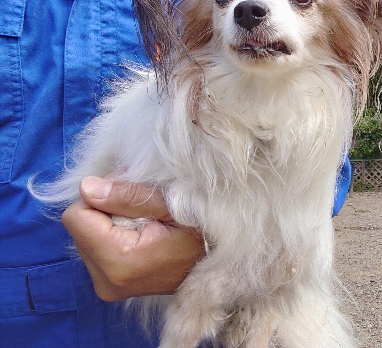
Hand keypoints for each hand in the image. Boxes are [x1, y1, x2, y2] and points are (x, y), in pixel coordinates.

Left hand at [61, 176, 204, 301]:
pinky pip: (93, 249)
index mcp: (118, 260)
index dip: (100, 197)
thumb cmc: (199, 233)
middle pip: (78, 226)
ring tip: (141, 224)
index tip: (130, 196)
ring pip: (84, 236)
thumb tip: (86, 187)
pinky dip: (110, 237)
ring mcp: (105, 287)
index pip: (76, 216)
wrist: (212, 267)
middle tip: (140, 211)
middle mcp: (105, 280)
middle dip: (103, 210)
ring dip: (106, 224)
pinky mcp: (107, 287)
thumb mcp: (169, 205)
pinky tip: (136, 237)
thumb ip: (127, 195)